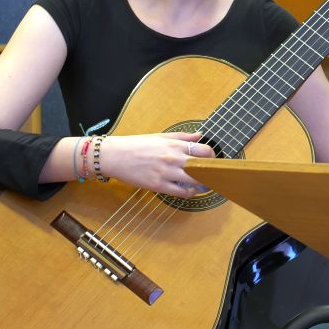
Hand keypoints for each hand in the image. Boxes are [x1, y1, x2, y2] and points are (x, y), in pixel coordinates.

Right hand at [97, 131, 215, 196]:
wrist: (114, 156)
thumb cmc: (136, 145)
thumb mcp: (160, 136)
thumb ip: (182, 137)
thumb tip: (199, 136)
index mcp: (174, 145)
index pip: (204, 150)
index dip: (212, 156)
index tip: (212, 160)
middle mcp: (173, 158)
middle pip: (204, 166)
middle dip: (212, 171)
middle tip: (214, 174)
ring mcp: (166, 173)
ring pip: (195, 181)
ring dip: (204, 184)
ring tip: (206, 184)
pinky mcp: (158, 185)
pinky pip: (181, 192)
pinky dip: (190, 192)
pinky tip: (191, 190)